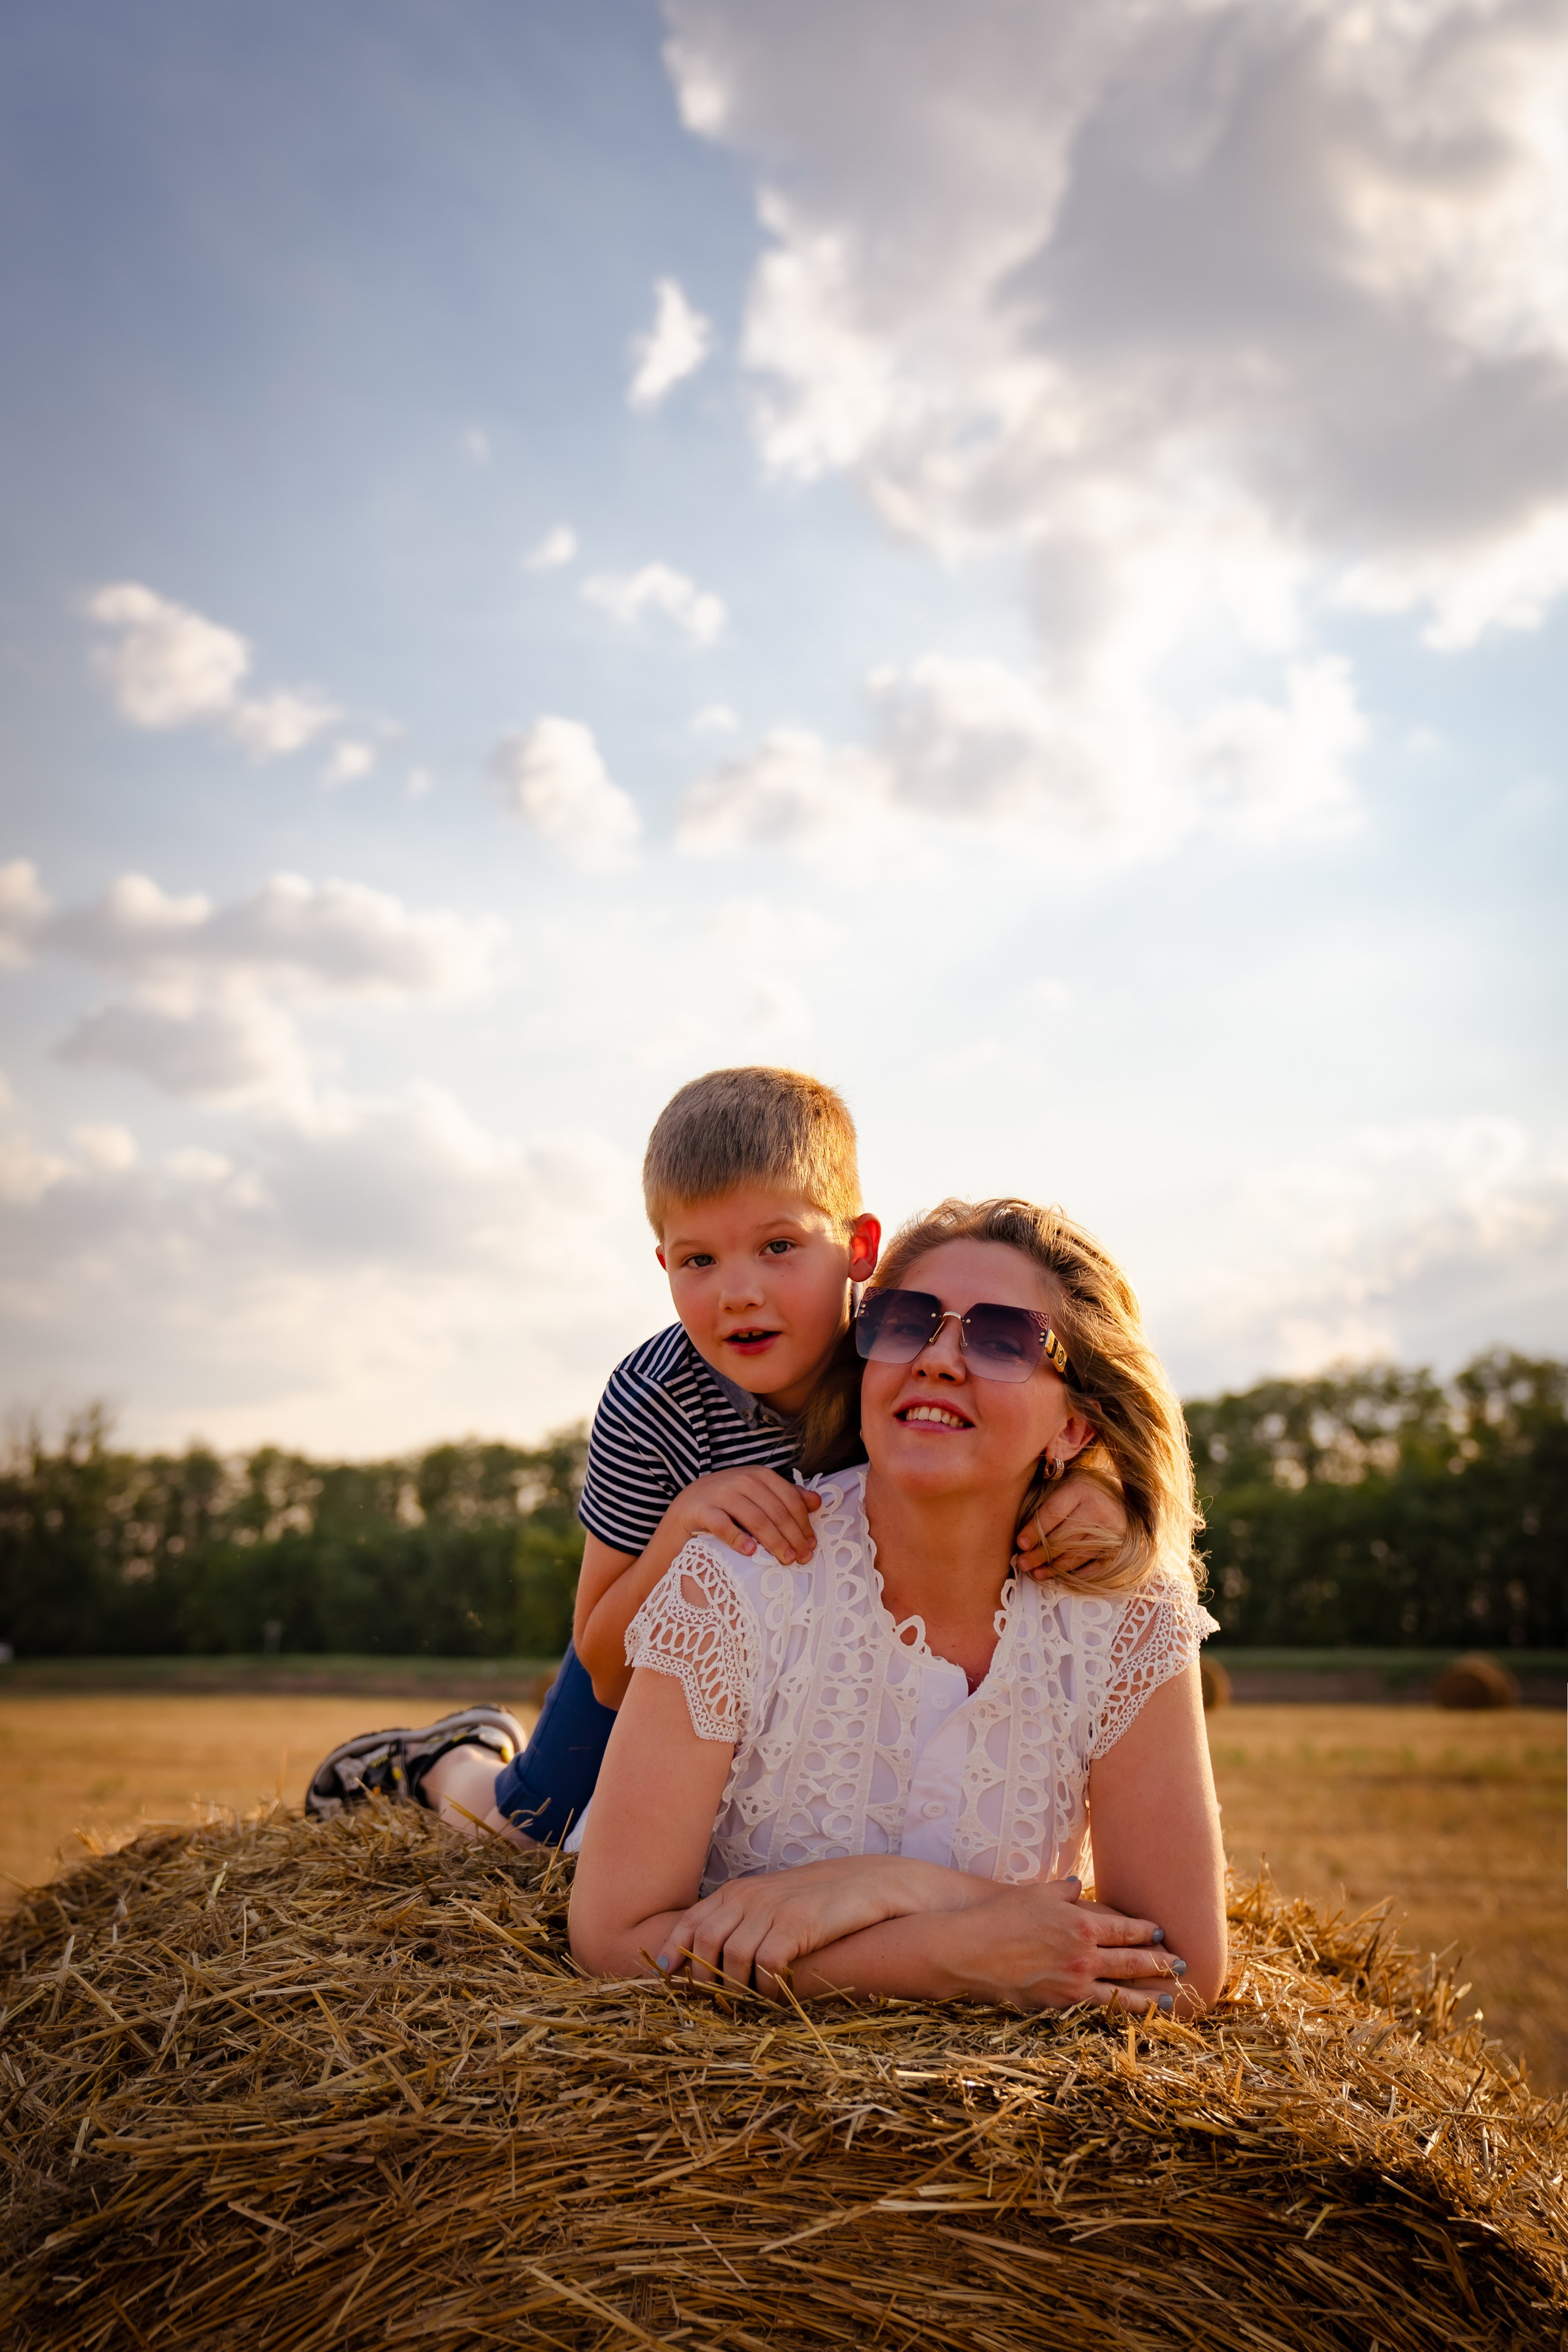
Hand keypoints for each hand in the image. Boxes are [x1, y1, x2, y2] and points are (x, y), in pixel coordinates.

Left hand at [655, 1857, 934, 1992]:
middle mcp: (749, 1896)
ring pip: (732, 1957)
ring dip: (735, 1988)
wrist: (873, 1883)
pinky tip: (776, 1997)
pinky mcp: (798, 1924)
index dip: (672, 1951)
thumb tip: (710, 1959)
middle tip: (710, 2006)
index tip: (665, 1978)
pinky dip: (766, 1988)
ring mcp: (773, 1909)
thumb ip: (743, 1921)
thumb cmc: (821, 1901)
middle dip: (701, 1980)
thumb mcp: (774, 1903)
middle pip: (703, 1943)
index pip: (690, 1921)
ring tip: (744, 2006)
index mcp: (738, 1890)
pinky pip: (767, 1965)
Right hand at [663, 1467, 821, 1567]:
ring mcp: (721, 1493)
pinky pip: (723, 1525)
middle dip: (793, 1537)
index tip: (812, 1545)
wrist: (685, 1508)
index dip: (804, 1524)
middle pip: (776, 1511)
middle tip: (803, 1558)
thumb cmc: (727, 1504)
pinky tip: (750, 1552)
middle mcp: (742, 1480)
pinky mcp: (702, 1510)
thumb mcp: (757, 1495)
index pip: (790, 1500)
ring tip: (786, 1560)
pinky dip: (738, 1538)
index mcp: (759, 1475)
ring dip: (774, 1542)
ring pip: (755, 1519)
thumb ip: (786, 1496)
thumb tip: (817, 1502)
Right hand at [935, 1877, 1186, 2013]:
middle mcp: (1084, 1953)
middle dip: (1160, 1963)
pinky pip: (1097, 2009)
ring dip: (1149, 1996)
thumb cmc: (999, 1917)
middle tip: (1182, 1964)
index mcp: (1081, 1922)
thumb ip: (1061, 1891)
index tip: (1161, 1932)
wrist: (970, 1951)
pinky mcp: (1060, 2003)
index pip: (1125, 1929)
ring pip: (1123, 1992)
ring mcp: (1074, 1981)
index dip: (1146, 1931)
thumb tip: (1076, 1886)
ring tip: (1169, 1999)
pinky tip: (1129, 2015)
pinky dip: (1118, 2012)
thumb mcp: (1034, 1894)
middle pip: (1132, 1960)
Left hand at [1013, 1471, 1125, 1578]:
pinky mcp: (1119, 1547)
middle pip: (1063, 1537)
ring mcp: (1111, 1530)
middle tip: (1024, 1563)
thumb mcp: (1063, 1487)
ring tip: (1037, 1572)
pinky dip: (1076, 1572)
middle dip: (1040, 1554)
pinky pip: (1094, 1566)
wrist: (1120, 1498)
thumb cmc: (1083, 1494)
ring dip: (1054, 1567)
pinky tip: (1059, 1574)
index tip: (1021, 1544)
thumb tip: (1023, 1539)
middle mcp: (1097, 1509)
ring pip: (1077, 1554)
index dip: (1035, 1531)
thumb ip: (1044, 1505)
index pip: (1053, 1513)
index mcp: (1079, 1490)